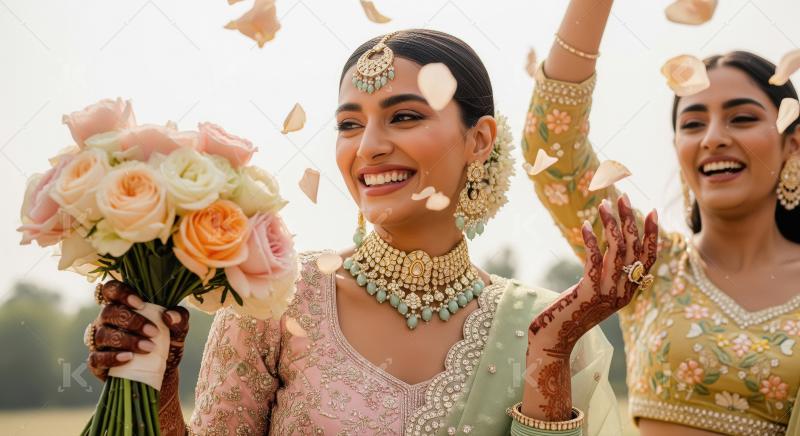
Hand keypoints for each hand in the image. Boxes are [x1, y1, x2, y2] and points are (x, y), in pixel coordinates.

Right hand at [86, 280, 189, 381]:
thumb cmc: (167, 343)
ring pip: (103, 334)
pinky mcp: (96, 361)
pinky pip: (96, 358)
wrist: (162, 372)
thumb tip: (169, 316)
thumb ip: (179, 318)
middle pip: (108, 312)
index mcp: (123, 305)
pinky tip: (129, 358)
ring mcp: (99, 340)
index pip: (111, 289)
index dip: (121, 293)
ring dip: (127, 340)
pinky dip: (112, 357)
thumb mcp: (178, 329)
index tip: (141, 304)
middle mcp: (107, 320)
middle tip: (153, 332)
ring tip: (149, 348)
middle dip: (132, 321)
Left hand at [522, 195, 657, 419]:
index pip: (650, 258)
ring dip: (611, 224)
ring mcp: (608, 292)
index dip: (652, 234)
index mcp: (630, 291)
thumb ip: (609, 276)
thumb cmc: (573, 313)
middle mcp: (624, 291)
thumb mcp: (598, 294)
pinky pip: (594, 259)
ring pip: (616, 250)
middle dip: (630, 219)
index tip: (651, 210)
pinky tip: (584, 226)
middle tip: (622, 197)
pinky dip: (590, 240)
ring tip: (603, 204)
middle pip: (634, 248)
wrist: (556, 338)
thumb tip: (613, 250)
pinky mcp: (589, 291)